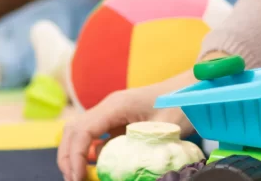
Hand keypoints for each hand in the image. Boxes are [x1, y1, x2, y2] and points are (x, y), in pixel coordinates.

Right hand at [58, 80, 192, 180]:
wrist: (192, 88)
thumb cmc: (181, 104)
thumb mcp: (163, 131)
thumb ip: (141, 150)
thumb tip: (120, 173)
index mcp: (116, 105)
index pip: (82, 131)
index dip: (74, 156)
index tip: (77, 178)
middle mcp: (108, 107)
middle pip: (73, 131)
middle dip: (68, 157)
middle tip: (73, 180)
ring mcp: (111, 113)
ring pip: (81, 133)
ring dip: (76, 155)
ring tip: (81, 177)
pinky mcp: (118, 120)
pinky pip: (95, 137)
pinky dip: (90, 153)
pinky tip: (96, 168)